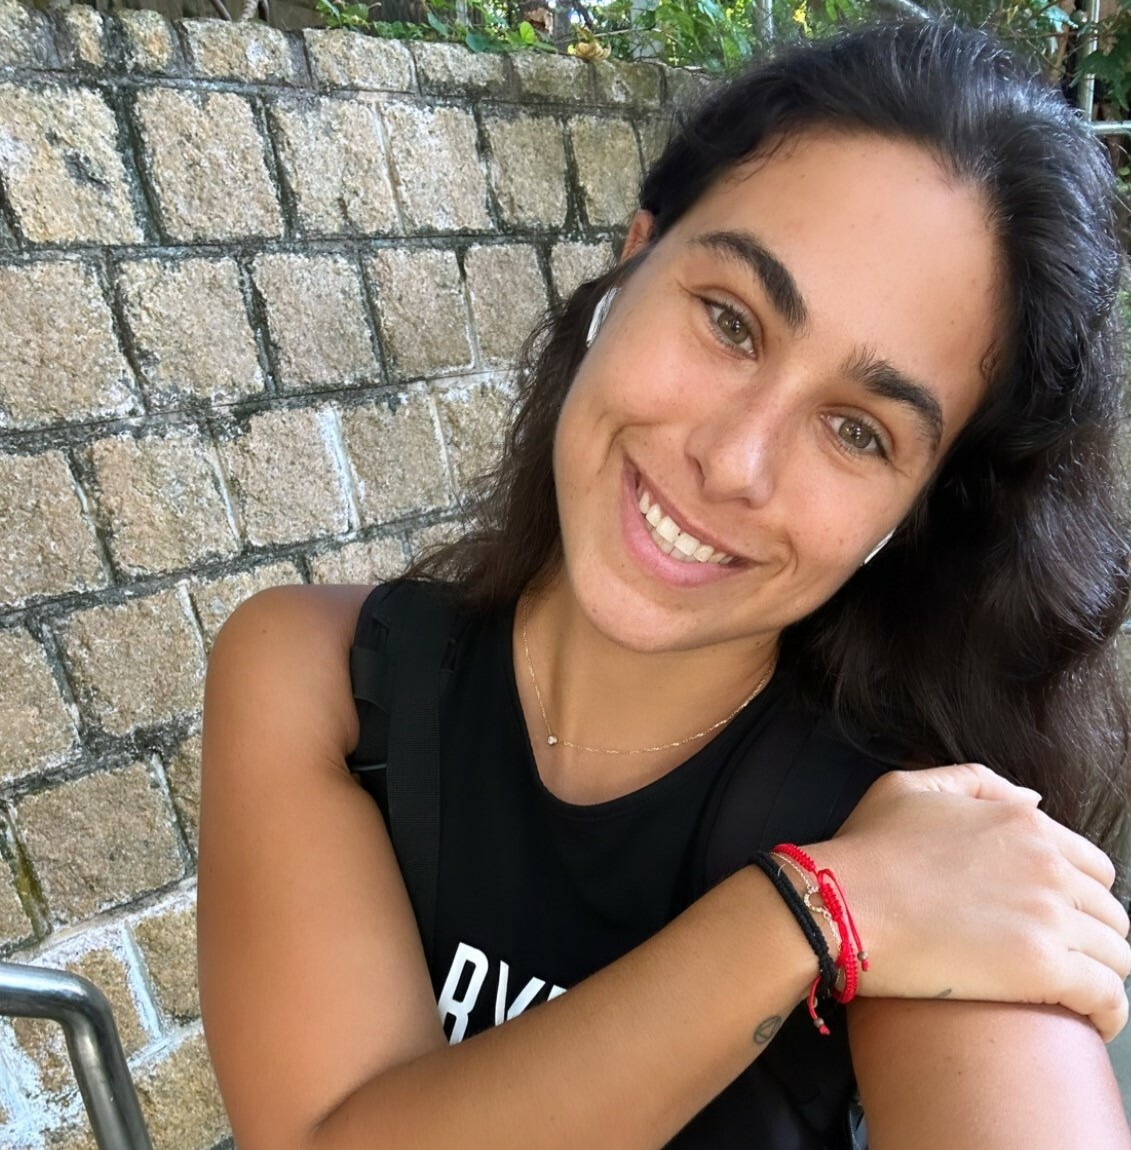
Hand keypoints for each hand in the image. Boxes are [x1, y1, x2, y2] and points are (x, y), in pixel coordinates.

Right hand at [810, 763, 1130, 1040]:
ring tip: (1074, 996)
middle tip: (1062, 959)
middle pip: (1110, 912)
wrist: (837, 902)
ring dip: (1102, 975)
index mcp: (1022, 823)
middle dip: (1094, 937)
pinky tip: (1092, 1024)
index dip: (1079, 896)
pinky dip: (1109, 1014)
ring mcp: (1047, 916)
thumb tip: (1034, 801)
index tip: (1058, 920)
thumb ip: (978, 782)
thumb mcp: (909, 787)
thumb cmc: (865, 849)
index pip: (1093, 866)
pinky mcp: (1040, 968)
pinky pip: (1108, 998)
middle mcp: (1047, 865)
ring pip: (1117, 955)